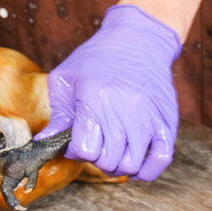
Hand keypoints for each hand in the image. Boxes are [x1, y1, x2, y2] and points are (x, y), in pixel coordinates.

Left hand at [36, 5, 180, 180]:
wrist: (139, 39)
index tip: (77, 140)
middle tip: (95, 144)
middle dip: (96, 159)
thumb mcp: (66, 79)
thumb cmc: (97, 58)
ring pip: (131, 165)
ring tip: (114, 150)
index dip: (76, 151)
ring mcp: (149, 117)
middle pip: (107, 161)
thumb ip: (58, 115)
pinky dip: (146, 171)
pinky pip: (161, 161)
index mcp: (95, 99)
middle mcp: (125, 110)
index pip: (84, 150)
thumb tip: (44, 143)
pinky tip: (135, 161)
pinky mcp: (167, 122)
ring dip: (118, 165)